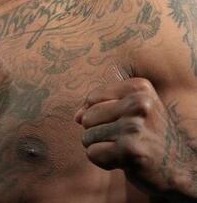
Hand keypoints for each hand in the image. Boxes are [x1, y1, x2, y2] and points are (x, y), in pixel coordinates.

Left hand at [76, 77, 193, 195]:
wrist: (179, 167)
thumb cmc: (148, 135)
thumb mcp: (130, 110)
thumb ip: (98, 106)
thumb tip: (76, 116)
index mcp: (140, 88)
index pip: (92, 98)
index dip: (99, 115)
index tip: (122, 123)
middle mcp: (139, 104)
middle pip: (87, 117)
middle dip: (99, 132)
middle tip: (125, 139)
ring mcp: (135, 127)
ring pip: (87, 136)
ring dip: (102, 147)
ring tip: (125, 148)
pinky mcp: (130, 151)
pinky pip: (93, 153)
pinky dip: (103, 161)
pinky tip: (124, 160)